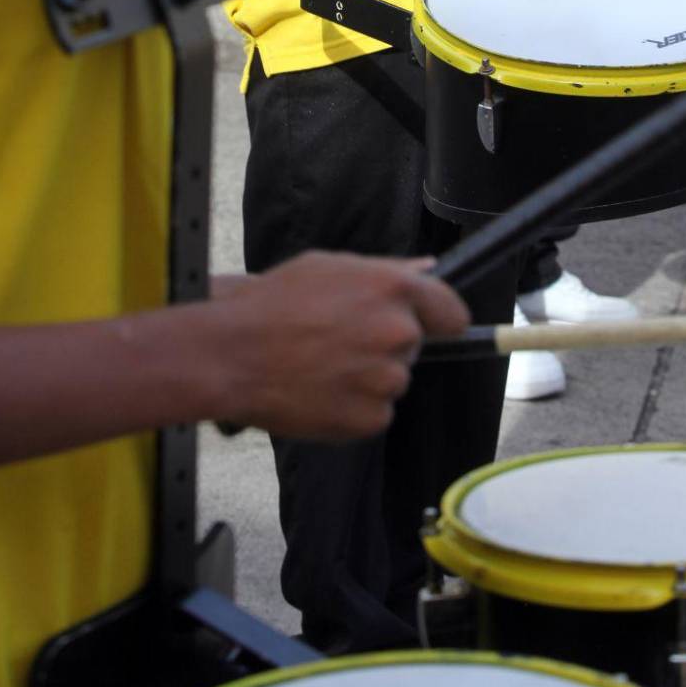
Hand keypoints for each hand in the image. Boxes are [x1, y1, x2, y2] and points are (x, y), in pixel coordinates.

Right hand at [212, 252, 468, 440]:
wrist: (234, 354)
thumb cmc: (275, 303)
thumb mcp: (329, 267)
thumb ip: (386, 270)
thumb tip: (428, 269)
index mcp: (394, 288)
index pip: (451, 312)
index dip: (439, 319)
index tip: (430, 326)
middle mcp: (398, 333)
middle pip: (413, 346)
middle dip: (386, 345)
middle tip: (340, 341)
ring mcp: (386, 379)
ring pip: (392, 380)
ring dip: (368, 378)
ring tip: (321, 366)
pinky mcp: (370, 419)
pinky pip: (375, 413)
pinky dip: (354, 408)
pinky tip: (320, 391)